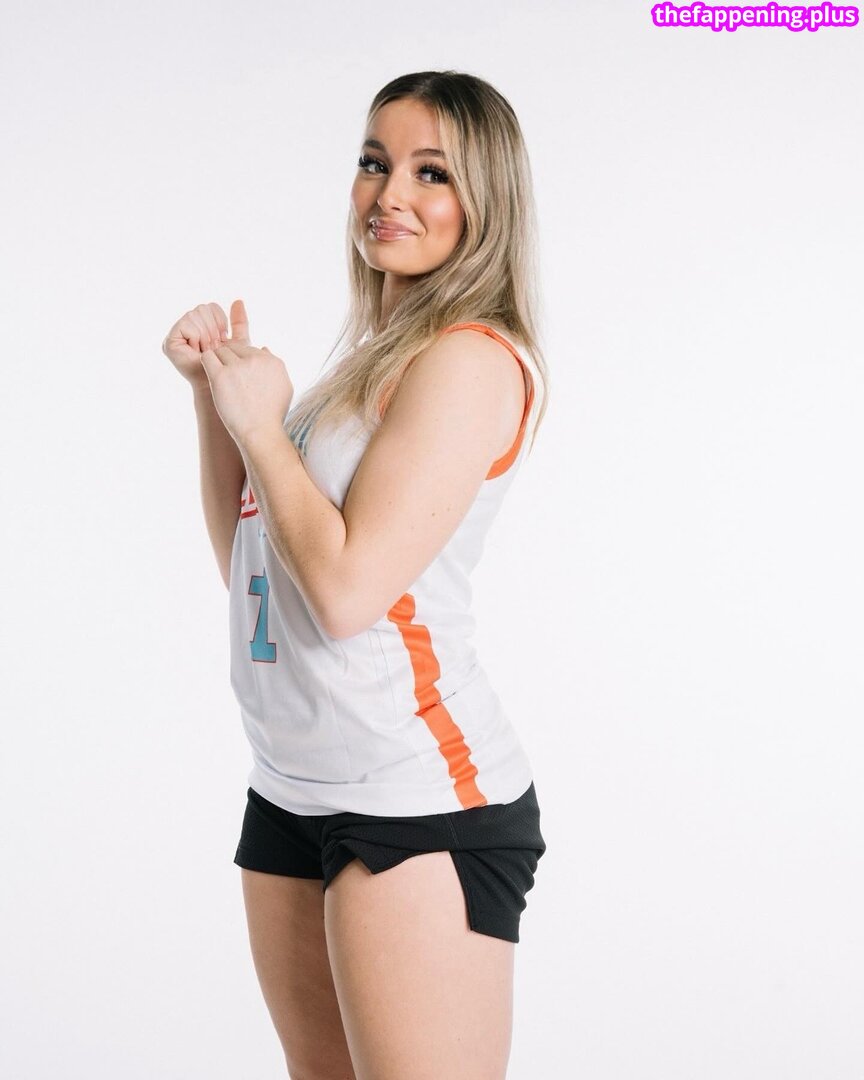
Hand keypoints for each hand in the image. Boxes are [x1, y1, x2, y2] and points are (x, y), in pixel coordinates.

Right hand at [162, 300, 238, 390]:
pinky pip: (187, 324)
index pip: (211, 307)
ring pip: (195, 315)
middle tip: (213, 348)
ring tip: (206, 351)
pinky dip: (197, 337)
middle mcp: (184, 328)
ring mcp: (175, 335)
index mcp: (199, 325)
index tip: (223, 341)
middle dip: (213, 329)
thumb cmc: (229, 368)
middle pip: (202, 309)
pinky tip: (197, 351)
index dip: (220, 322)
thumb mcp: (238, 342)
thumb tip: (238, 300)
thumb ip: (238, 323)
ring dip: (206, 334)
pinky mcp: (170, 342)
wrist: (220, 386)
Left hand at [198, 300, 293, 447]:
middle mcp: (256, 360)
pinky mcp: (221, 376)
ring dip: (218, 362)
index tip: (240, 375)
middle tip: (229, 377)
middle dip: (230, 359)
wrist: (260, 432)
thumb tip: (264, 348)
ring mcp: (237, 367)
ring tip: (221, 380)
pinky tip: (211, 375)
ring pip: (220, 351)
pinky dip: (207, 363)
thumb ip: (276, 365)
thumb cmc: (272, 414)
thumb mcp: (285, 387)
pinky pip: (207, 357)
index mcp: (272, 361)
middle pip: (234, 347)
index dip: (242, 360)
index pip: (250, 349)